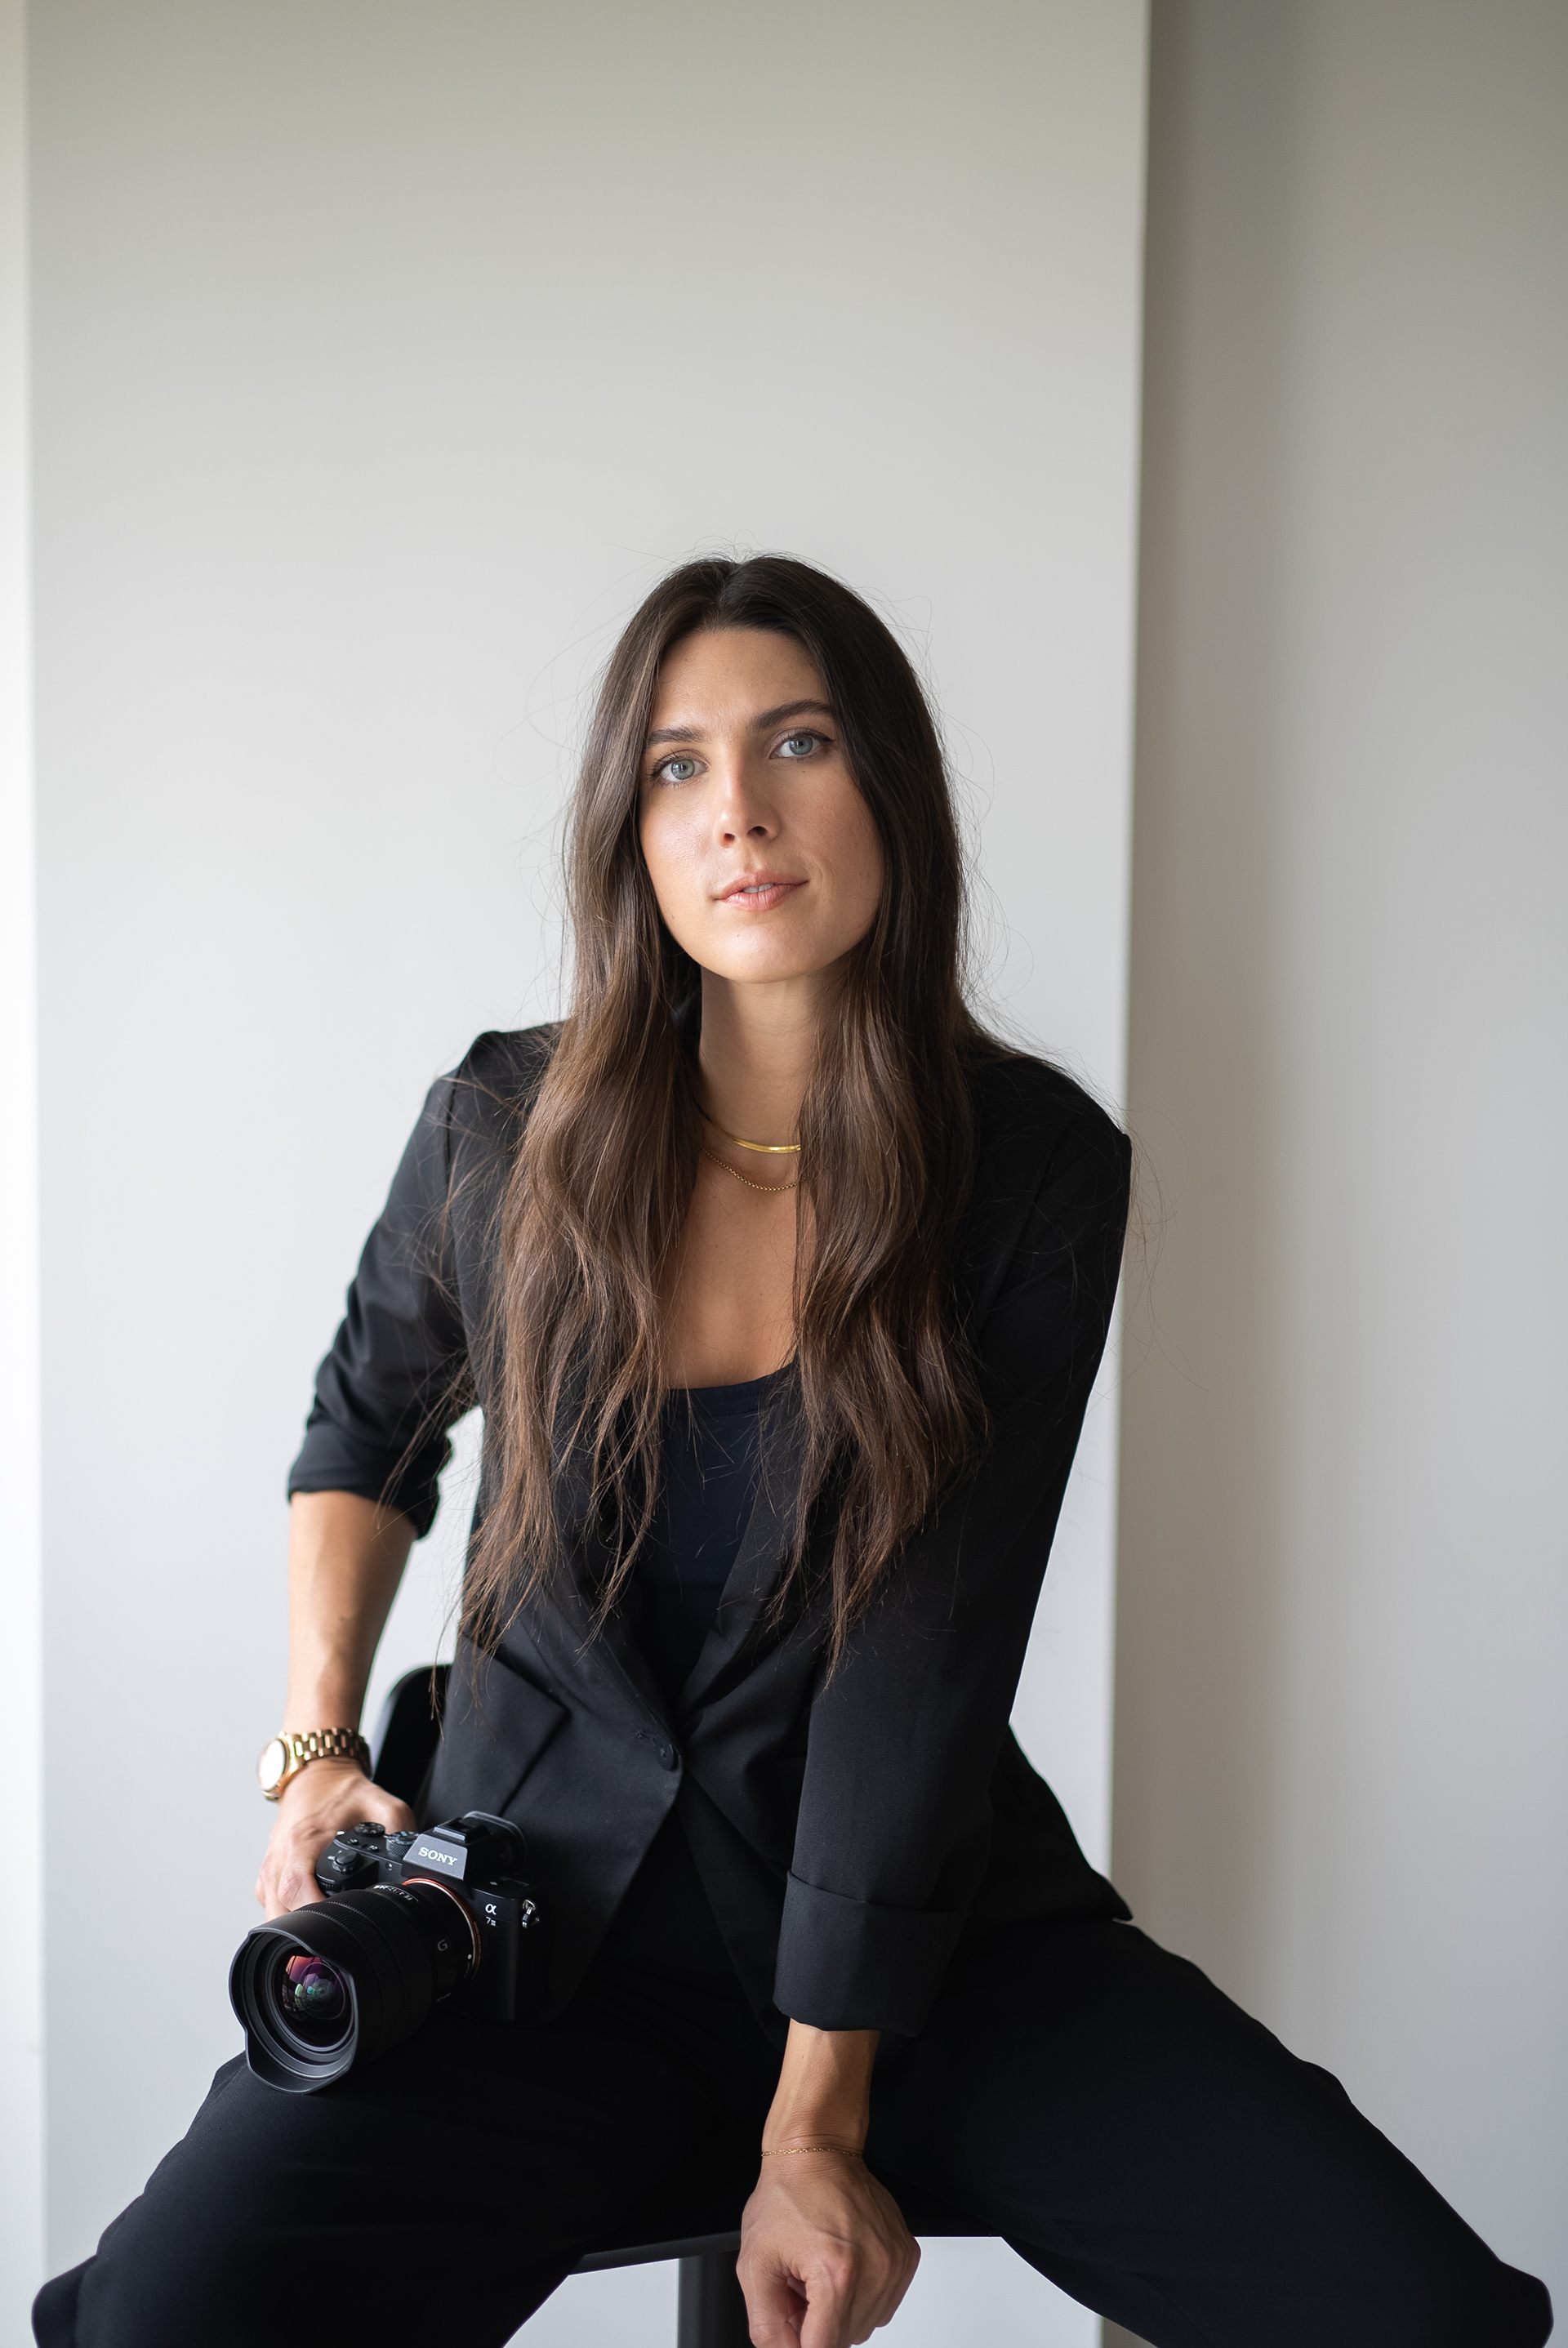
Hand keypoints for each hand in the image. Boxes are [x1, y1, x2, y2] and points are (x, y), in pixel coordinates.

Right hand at [254, 1760, 412, 1918]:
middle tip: (336, 1932)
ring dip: (294, 1926)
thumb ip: (401, 1831)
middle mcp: (280, 1857)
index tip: (334, 1924)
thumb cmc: (344, 1792)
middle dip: (305, 1930)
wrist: (317, 1775)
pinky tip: (311, 1914)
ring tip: (326, 1927)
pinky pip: (272, 1905)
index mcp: (303, 1841)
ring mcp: (271, 1867)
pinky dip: (288, 1916)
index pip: (295, 1888)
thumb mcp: (384, 1805)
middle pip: (279, 1911)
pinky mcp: (269, 1873)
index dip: (313, 1912)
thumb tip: (413, 1865)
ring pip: (271, 1913)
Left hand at [738, 2149, 918, 2347]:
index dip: (799, 2340)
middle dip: (817, 2323)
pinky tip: (841, 2264)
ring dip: (840, 2310)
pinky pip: (883, 2303)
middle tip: (799, 2285)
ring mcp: (895, 2263)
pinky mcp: (906, 2256)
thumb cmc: (787, 2195)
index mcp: (837, 2274)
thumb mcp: (755, 2264)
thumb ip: (766, 2325)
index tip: (792, 2318)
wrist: (817, 2151)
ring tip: (820, 2271)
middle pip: (844, 2338)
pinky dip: (860, 2294)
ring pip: (865, 2325)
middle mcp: (875, 2271)